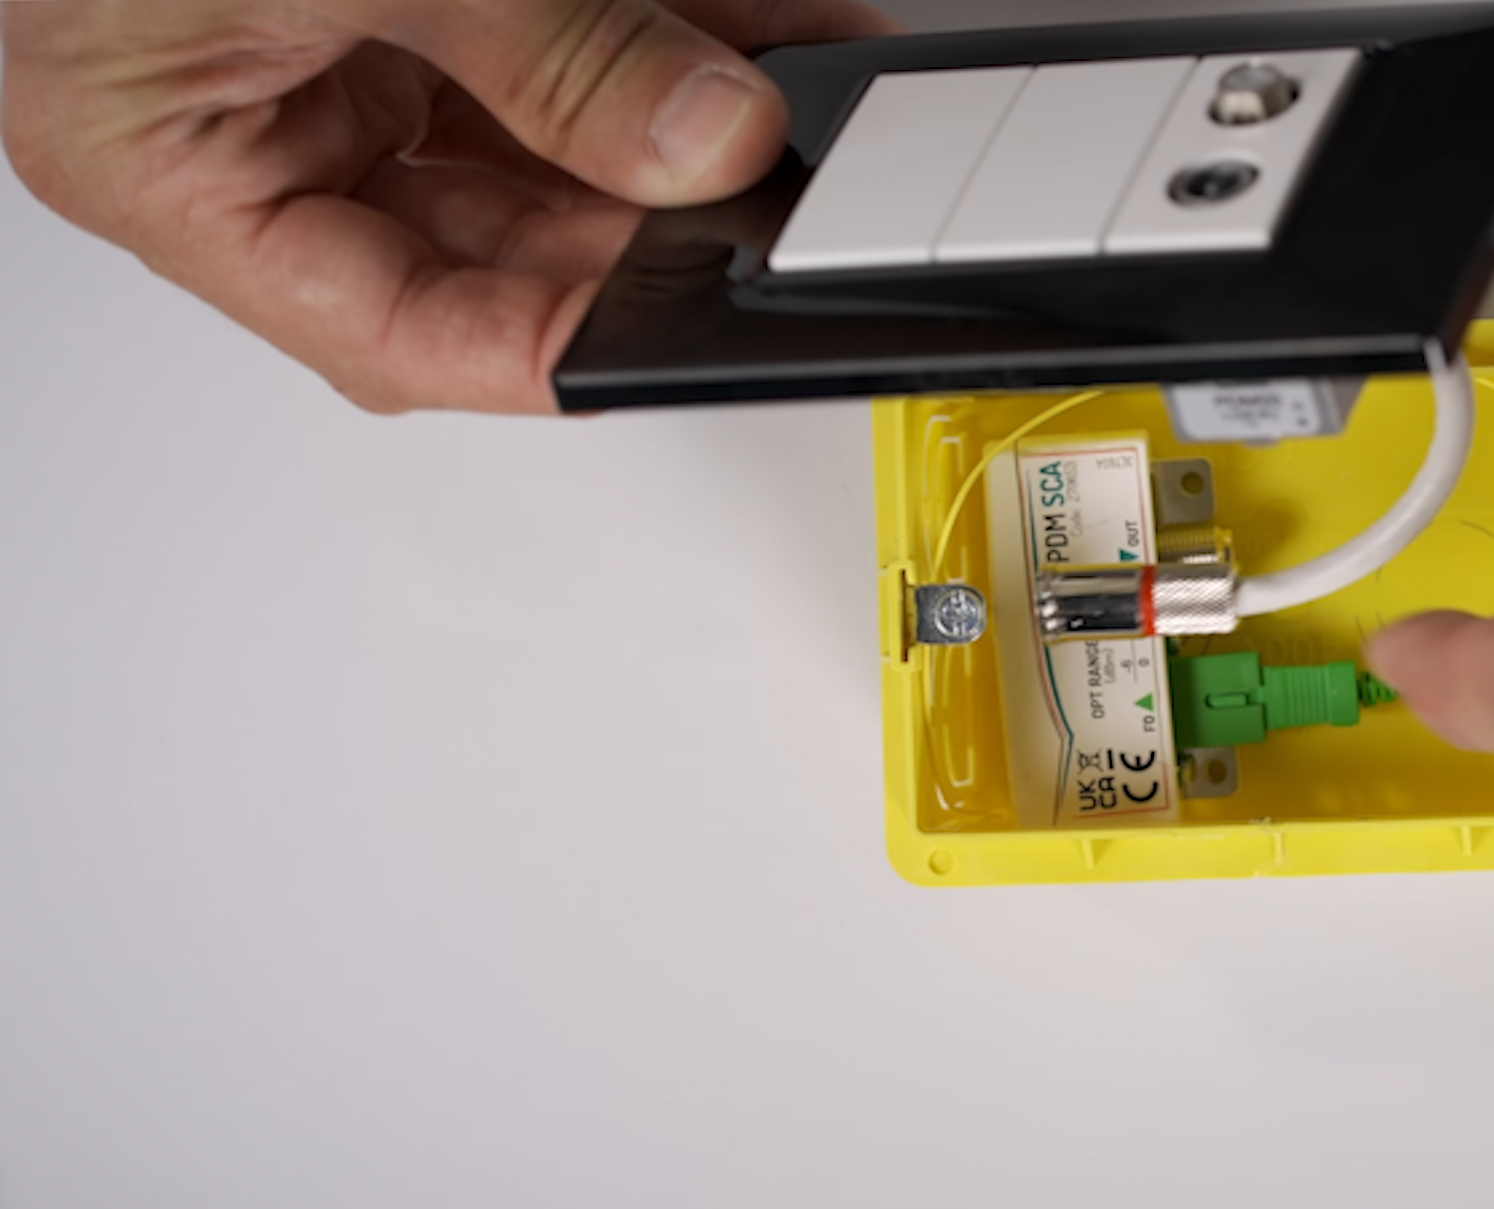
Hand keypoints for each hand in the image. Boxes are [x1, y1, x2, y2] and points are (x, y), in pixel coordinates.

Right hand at [1, 0, 892, 412]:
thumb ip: (544, 53)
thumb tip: (707, 140)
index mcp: (164, 163)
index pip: (391, 334)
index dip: (549, 350)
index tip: (689, 329)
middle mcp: (244, 120)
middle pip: (485, 244)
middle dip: (642, 223)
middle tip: (770, 203)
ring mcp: (325, 45)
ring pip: (533, 142)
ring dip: (667, 129)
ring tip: (793, 108)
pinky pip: (544, 40)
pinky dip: (652, 36)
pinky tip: (762, 36)